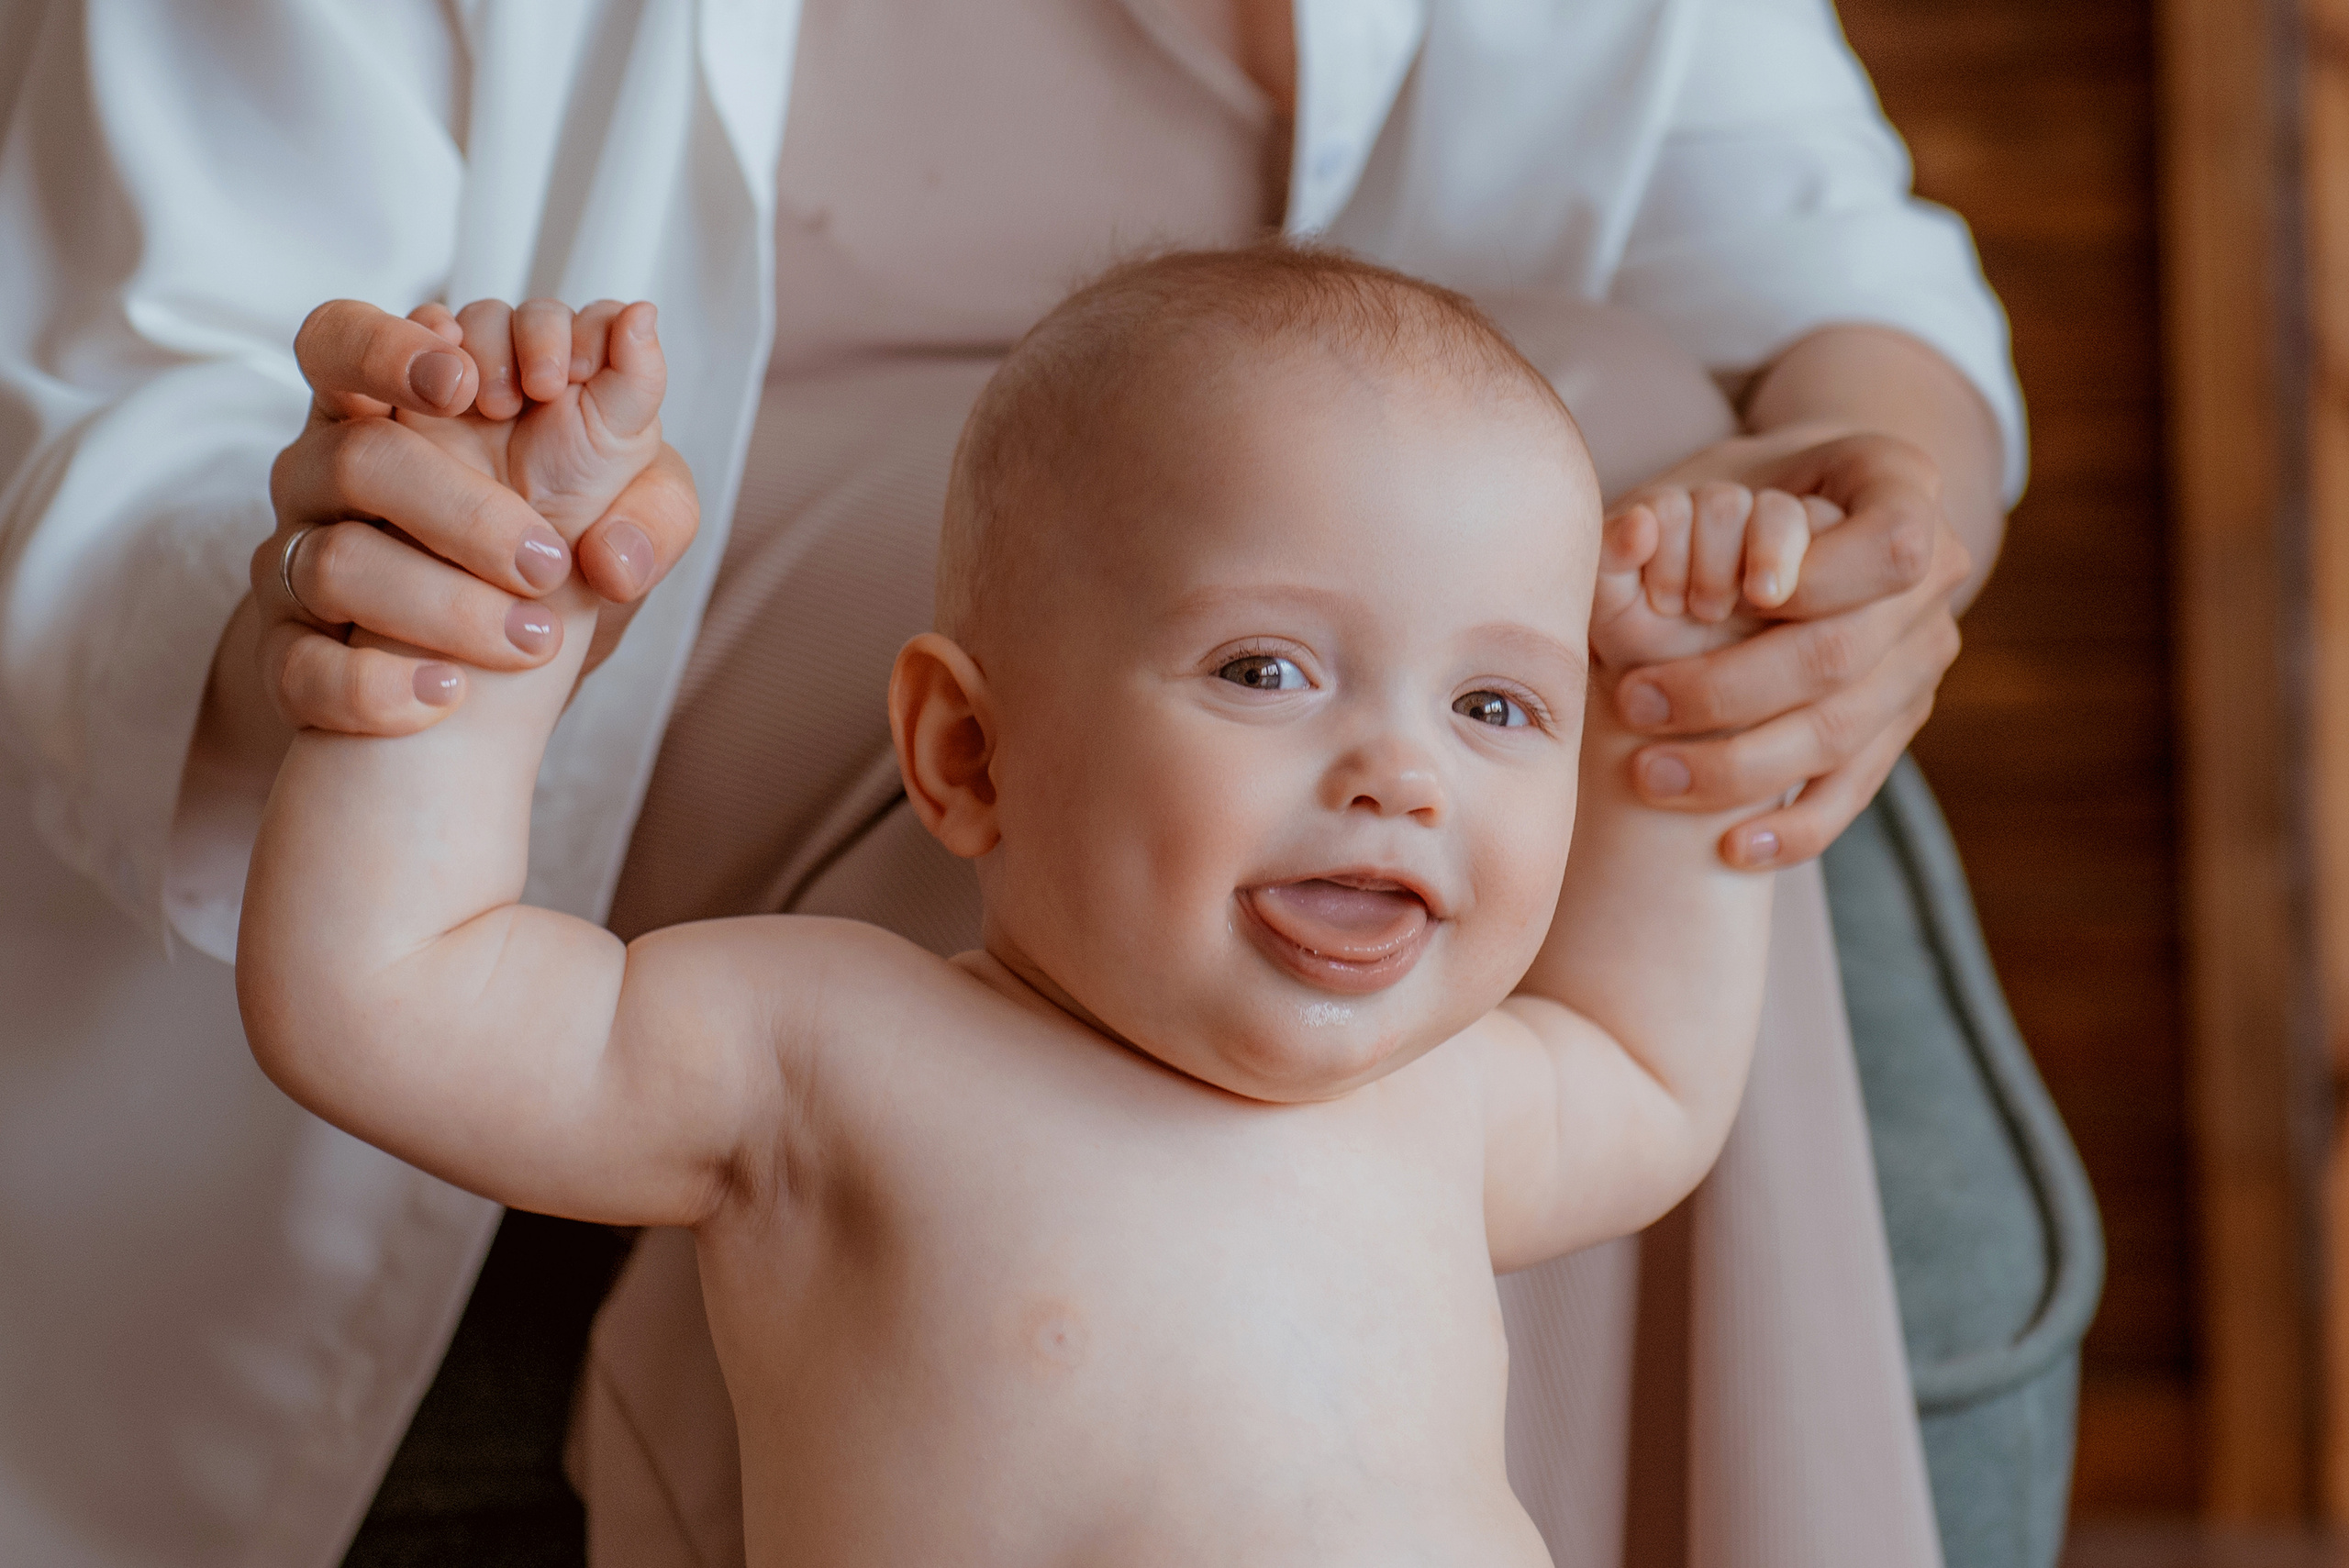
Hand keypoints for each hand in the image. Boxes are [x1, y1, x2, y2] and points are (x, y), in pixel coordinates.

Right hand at [225, 297, 697, 747]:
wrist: (504, 672)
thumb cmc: (559, 541)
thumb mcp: (617, 481)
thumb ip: (632, 407)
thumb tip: (639, 326)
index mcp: (389, 408)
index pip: (341, 339)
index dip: (390, 351)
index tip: (471, 383)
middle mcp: (326, 474)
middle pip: (351, 456)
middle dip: (455, 504)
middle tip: (546, 559)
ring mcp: (299, 562)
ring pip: (336, 564)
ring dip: (448, 605)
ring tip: (537, 640)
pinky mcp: (289, 655)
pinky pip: (305, 670)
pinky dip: (376, 688)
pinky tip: (449, 693)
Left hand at [1603, 432, 1970, 868]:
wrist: (1792, 521)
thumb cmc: (1731, 487)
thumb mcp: (1707, 467)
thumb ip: (1668, 503)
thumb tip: (1637, 533)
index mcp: (1901, 485)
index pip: (1892, 545)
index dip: (1816, 577)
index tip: (1730, 597)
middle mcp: (1936, 574)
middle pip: (1845, 654)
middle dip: (1728, 689)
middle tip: (1634, 702)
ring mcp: (1923, 655)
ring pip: (1845, 731)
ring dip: (1741, 763)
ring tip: (1652, 774)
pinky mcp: (1900, 722)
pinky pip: (1857, 787)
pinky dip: (1796, 825)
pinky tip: (1733, 846)